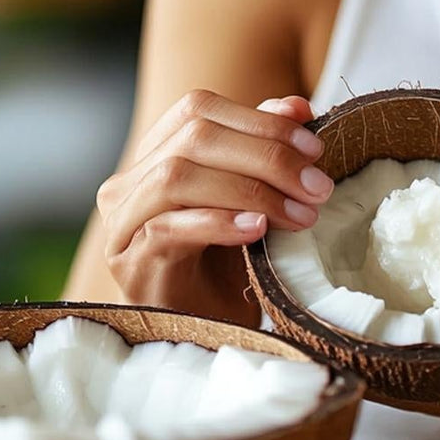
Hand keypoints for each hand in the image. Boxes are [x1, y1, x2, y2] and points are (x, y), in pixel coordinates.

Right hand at [96, 90, 331, 322]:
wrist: (203, 335)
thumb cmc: (225, 266)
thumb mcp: (252, 202)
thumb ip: (264, 150)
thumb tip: (295, 105)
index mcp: (154, 155)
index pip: (199, 110)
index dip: (259, 120)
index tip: (315, 147)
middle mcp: (129, 183)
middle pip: (193, 139)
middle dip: (266, 156)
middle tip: (317, 186)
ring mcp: (123, 223)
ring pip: (176, 177)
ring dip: (249, 190)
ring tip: (298, 213)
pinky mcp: (129, 262)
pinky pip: (167, 228)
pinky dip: (218, 223)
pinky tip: (257, 231)